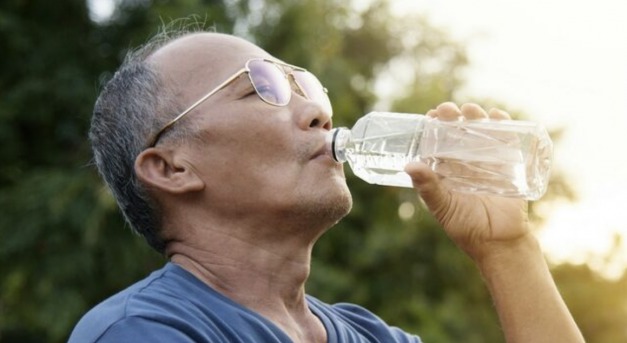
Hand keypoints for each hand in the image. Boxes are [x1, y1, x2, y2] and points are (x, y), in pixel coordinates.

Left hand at [404, 102, 529, 260]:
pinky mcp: (508, 164)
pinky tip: (497, 116)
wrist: (499, 243)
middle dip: (452, 117)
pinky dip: (504, 125)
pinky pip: (506, 141)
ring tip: (471, 111)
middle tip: (448, 110)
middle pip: (457, 132)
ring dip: (476, 117)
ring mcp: (486, 162)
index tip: (430, 115)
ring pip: (480, 132)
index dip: (433, 127)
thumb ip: (428, 188)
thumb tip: (409, 165)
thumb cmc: (466, 227)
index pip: (436, 142)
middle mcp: (463, 163)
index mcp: (445, 170)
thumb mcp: (443, 207)